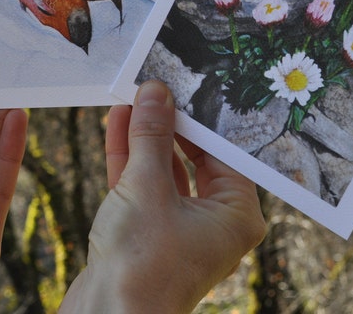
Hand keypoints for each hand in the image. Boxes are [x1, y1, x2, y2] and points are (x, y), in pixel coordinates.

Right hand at [59, 80, 265, 313]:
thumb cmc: (142, 263)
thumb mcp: (147, 185)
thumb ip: (152, 134)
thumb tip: (156, 92)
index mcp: (234, 214)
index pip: (222, 151)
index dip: (199, 118)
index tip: (181, 88)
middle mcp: (211, 220)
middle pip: (192, 157)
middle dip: (168, 124)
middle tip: (153, 89)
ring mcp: (177, 225)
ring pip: (162, 168)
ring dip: (144, 135)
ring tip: (131, 98)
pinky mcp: (147, 229)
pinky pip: (142, 183)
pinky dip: (129, 155)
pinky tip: (118, 123)